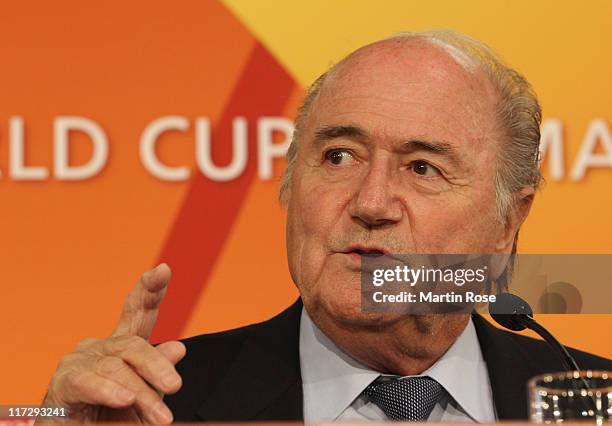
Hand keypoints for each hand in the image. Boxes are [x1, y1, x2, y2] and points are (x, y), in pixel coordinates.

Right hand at [41, 263, 185, 423]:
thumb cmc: (112, 420)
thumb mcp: (145, 397)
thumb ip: (158, 373)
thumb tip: (178, 348)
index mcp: (124, 347)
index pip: (138, 313)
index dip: (150, 290)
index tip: (163, 269)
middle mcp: (101, 348)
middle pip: (133, 345)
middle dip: (156, 365)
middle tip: (175, 387)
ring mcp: (80, 362)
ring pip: (117, 368)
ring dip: (141, 393)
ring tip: (160, 418)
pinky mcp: (63, 383)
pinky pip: (88, 382)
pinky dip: (108, 391)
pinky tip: (124, 398)